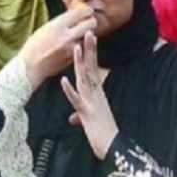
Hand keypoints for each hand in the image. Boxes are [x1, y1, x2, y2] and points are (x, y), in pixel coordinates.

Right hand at [19, 7, 96, 89]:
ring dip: (87, 34)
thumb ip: (60, 22)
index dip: (86, 11)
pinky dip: (82, 44)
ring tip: (83, 33)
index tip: (88, 11)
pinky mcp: (73, 59)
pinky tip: (77, 43)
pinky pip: (83, 48)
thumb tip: (73, 16)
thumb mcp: (45, 28)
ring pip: (88, 37)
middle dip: (91, 22)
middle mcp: (66, 36)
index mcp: (57, 26)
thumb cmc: (34, 46)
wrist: (31, 66)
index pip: (79, 13)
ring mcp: (71, 49)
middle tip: (90, 21)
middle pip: (89, 25)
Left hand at [61, 31, 118, 159]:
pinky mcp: (87, 113)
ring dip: (79, 63)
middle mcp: (95, 93)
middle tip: (88, 31)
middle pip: (91, 67)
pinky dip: (70, 90)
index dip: (91, 53)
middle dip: (89, 49)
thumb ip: (80, 116)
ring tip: (75, 47)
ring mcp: (92, 101)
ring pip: (84, 78)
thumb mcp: (89, 121)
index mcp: (96, 92)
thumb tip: (72, 118)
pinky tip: (64, 81)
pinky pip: (77, 100)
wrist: (112, 146)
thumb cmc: (103, 133)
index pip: (93, 68)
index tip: (90, 37)